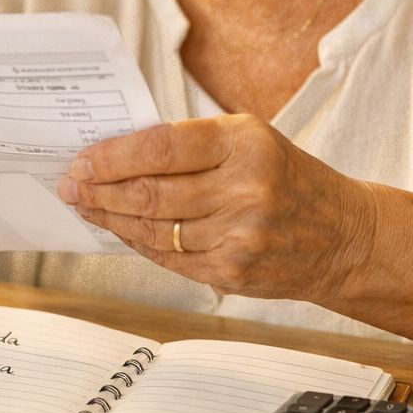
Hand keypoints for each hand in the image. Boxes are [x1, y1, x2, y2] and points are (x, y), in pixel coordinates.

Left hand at [55, 115, 375, 302]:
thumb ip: (190, 144)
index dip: (113, 155)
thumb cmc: (287, 178)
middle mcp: (243, 189)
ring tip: (84, 205)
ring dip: (109, 217)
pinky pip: (168, 257)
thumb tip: (117, 153)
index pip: (161, 147)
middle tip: (69, 183)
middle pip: (149, 192)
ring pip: (152, 228)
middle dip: (99, 189)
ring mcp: (238, 236)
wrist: (343, 236)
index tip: (82, 158)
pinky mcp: (231, 272)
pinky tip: (117, 228)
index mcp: (244, 144)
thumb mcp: (249, 140)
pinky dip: (136, 241)